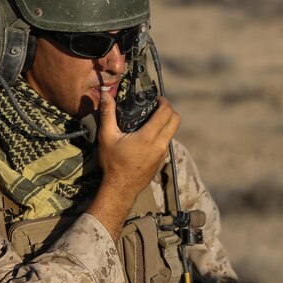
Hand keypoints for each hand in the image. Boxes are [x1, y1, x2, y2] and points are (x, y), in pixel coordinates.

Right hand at [87, 87, 178, 240]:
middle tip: (157, 106)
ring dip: (167, 122)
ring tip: (151, 119)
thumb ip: (107, 114)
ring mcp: (163, 153)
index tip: (156, 99)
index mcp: (149, 137)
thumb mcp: (107, 137)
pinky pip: (167, 141)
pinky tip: (148, 134)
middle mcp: (160, 144)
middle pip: (176, 120)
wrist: (121, 189)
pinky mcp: (162, 160)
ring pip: (173, 131)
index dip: (164, 102)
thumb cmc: (113, 163)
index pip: (167, 113)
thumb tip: (105, 94)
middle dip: (169, 110)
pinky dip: (163, 133)